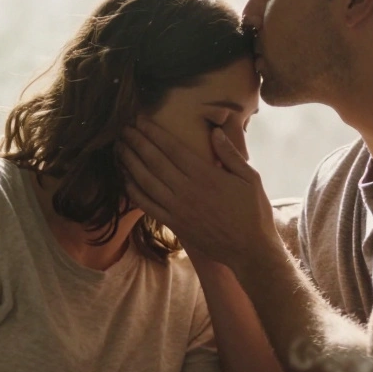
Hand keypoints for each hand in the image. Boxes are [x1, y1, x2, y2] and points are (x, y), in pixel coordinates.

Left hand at [120, 122, 277, 273]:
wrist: (250, 250)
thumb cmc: (253, 212)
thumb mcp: (251, 178)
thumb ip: (231, 153)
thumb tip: (215, 131)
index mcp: (206, 175)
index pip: (172, 148)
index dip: (153, 133)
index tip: (140, 121)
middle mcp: (187, 191)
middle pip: (154, 161)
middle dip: (136, 143)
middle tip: (123, 129)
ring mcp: (178, 209)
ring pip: (146, 182)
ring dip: (130, 163)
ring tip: (119, 149)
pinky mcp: (175, 225)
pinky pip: (147, 205)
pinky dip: (133, 191)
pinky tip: (125, 179)